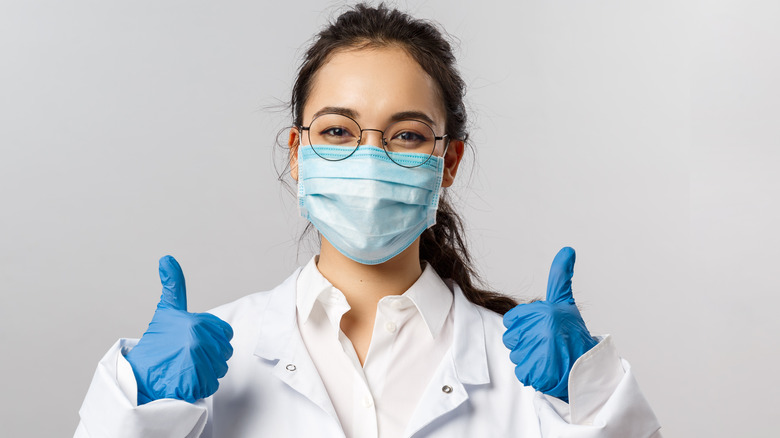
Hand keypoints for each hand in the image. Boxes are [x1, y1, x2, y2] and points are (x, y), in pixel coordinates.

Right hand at [124, 255, 233, 403]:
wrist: (138, 375)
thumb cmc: (156, 343)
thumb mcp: (166, 310)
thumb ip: (173, 285)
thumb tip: (167, 258)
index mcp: (197, 322)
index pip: (225, 334)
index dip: (213, 340)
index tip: (195, 342)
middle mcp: (198, 340)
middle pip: (225, 352)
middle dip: (211, 357)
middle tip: (188, 357)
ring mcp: (195, 361)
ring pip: (220, 369)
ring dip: (206, 372)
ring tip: (185, 368)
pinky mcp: (192, 382)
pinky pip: (210, 385)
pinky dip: (200, 386)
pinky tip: (184, 380)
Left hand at [502, 247, 597, 401]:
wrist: (589, 367)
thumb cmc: (573, 334)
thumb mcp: (565, 302)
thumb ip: (559, 277)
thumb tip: (567, 250)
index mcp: (542, 311)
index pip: (511, 320)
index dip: (524, 326)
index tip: (541, 329)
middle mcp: (540, 329)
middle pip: (511, 339)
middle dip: (525, 343)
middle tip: (545, 344)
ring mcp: (539, 351)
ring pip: (516, 356)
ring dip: (530, 359)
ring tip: (549, 357)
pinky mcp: (538, 372)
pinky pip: (522, 372)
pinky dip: (533, 374)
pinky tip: (547, 369)